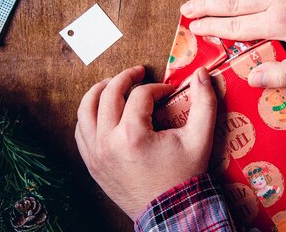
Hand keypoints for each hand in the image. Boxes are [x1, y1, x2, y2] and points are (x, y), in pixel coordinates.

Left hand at [74, 66, 216, 219]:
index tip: (169, 92)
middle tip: (138, 72)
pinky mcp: (92, 164)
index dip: (157, 87)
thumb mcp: (200, 139)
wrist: (170, 213)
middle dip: (126, 78)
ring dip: (99, 91)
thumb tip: (202, 73)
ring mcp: (95, 154)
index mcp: (133, 135)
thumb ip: (205, 103)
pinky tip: (102, 110)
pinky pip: (81, 131)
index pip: (141, 94)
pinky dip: (88, 115)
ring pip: (85, 109)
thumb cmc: (184, 177)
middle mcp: (107, 142)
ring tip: (112, 84)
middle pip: (108, 94)